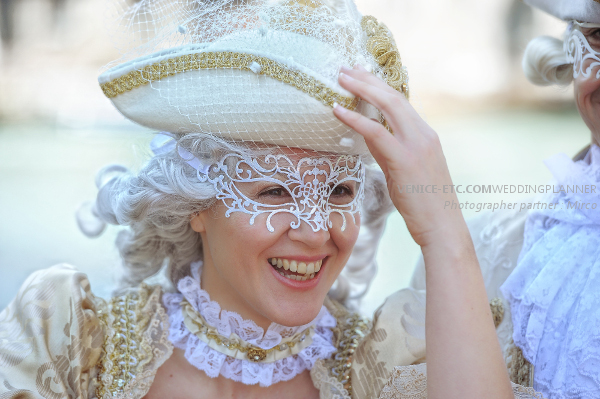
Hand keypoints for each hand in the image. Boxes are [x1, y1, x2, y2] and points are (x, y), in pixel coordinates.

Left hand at [333, 65, 466, 247]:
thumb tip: (369, 137)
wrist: (443, 228)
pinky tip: (337, 110)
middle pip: (394, 96)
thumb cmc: (424, 204)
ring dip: (362, 89)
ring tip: (340, 78)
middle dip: (368, 79)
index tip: (360, 75)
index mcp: (426, 135)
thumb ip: (389, 151)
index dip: (379, 86)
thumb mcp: (405, 171)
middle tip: (346, 68)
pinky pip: (376, 132)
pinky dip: (355, 118)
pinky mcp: (405, 160)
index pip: (401, 102)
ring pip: (388, 106)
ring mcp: (417, 145)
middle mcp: (423, 134)